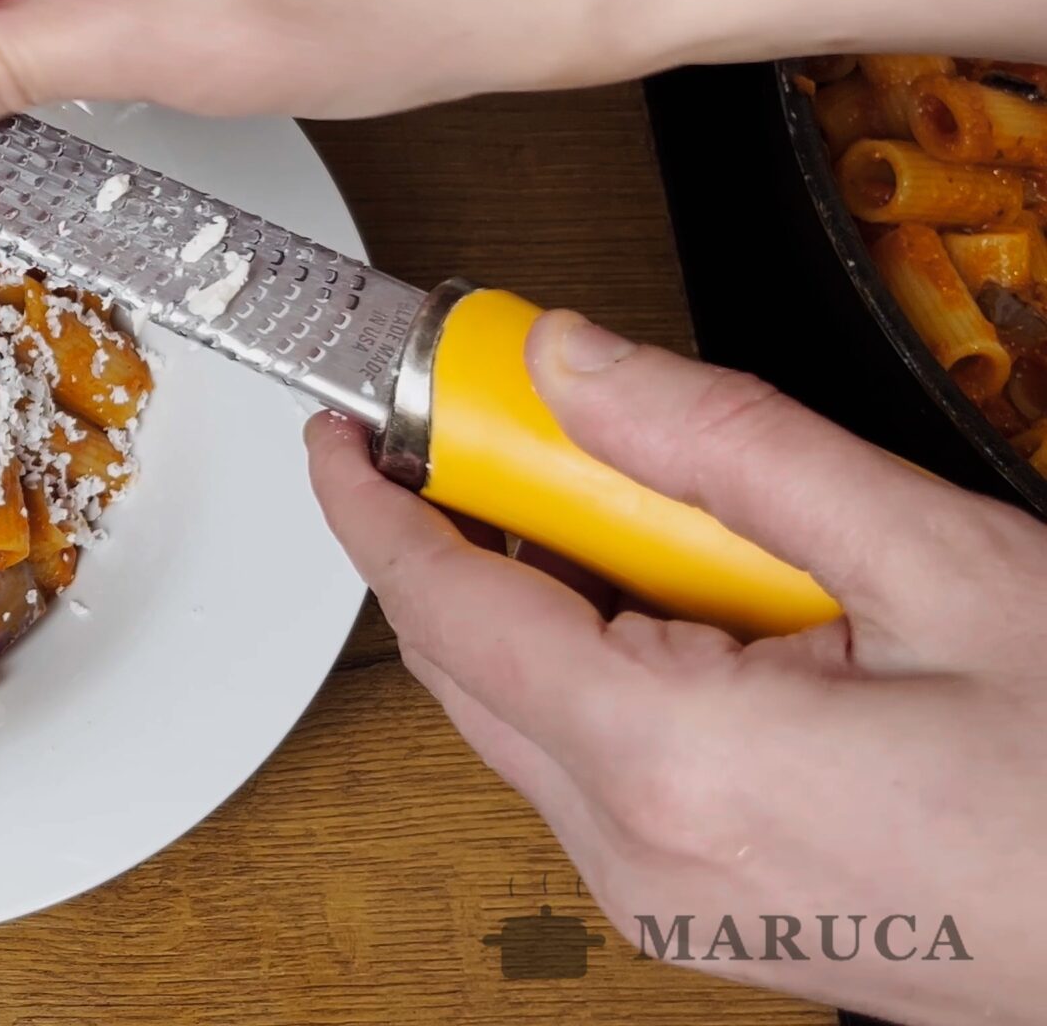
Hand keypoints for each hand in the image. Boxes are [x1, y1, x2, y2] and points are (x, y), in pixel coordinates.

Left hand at [307, 309, 1046, 1022]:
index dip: (373, 507)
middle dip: (468, 537)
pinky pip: (591, 772)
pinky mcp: (699, 917)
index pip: (444, 608)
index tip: (344, 435)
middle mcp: (637, 856)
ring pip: (526, 718)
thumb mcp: (933, 560)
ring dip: (550, 606)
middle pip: (468, 665)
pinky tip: (705, 622)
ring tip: (660, 528)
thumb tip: (572, 362)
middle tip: (519, 437)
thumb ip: (726, 446)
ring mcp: (663, 904)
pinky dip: (604, 676)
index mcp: (672, 763)